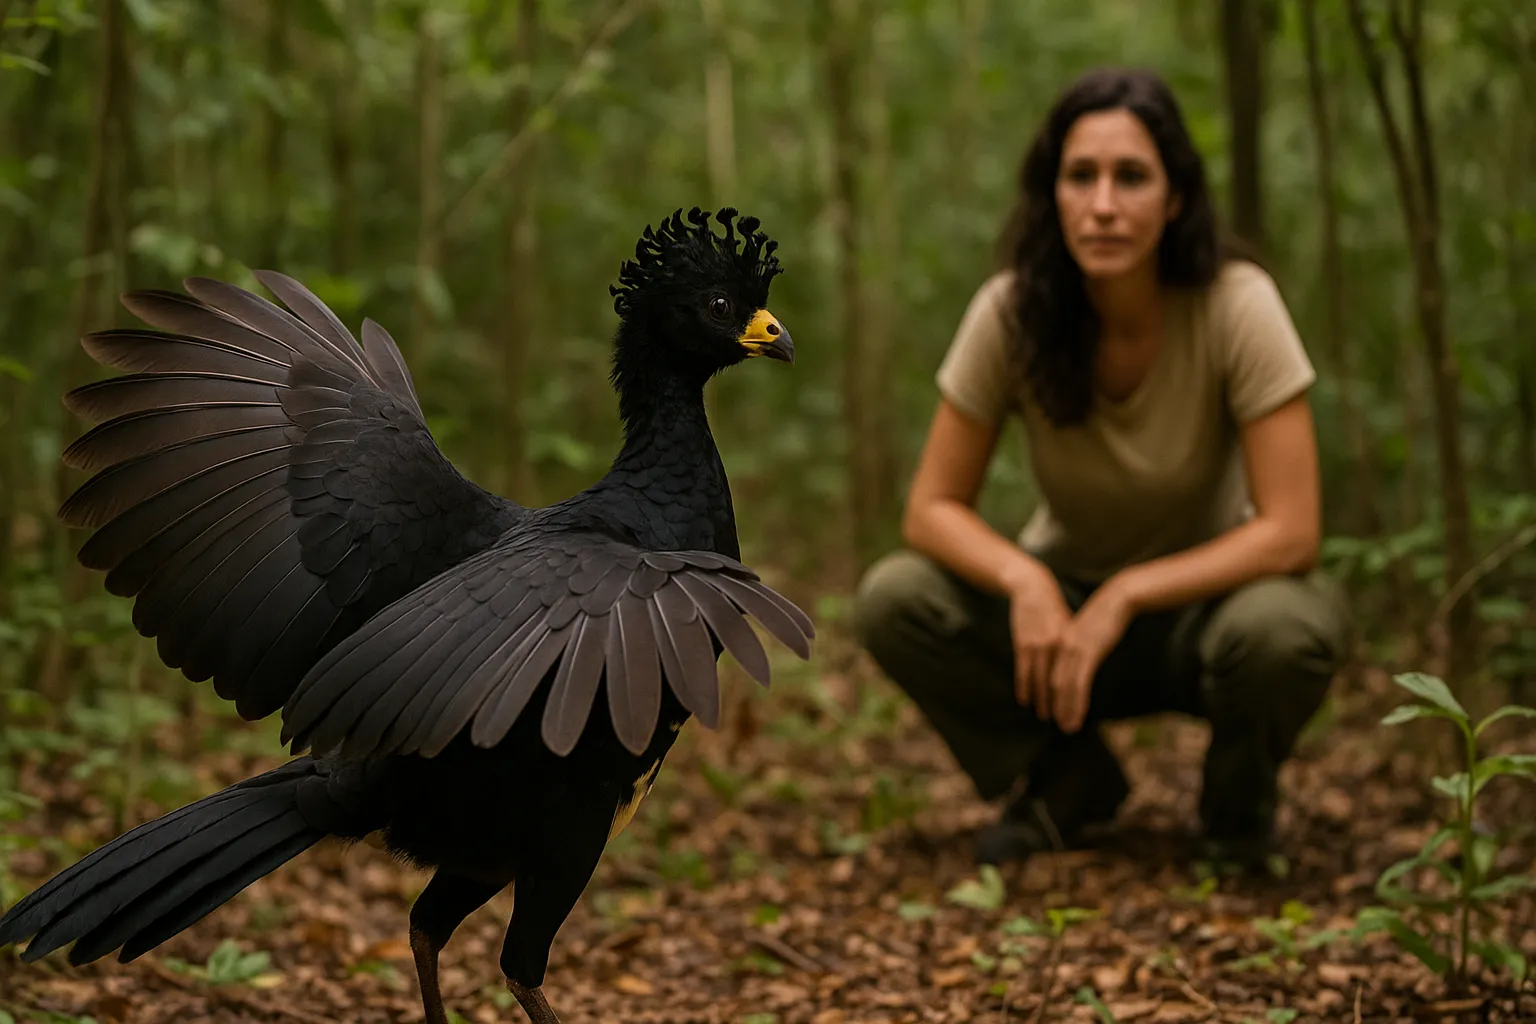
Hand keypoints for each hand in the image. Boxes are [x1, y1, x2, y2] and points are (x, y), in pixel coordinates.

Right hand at [1003, 562, 1072, 717]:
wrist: (1034, 589)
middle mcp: (1058, 646)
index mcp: (1073, 643)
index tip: (1078, 716)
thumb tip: (1083, 666)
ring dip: (1042, 702)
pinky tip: (1024, 700)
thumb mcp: (1071, 626)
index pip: (1076, 679)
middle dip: (1061, 707)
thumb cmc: (1055, 608)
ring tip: (1044, 717)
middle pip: (1059, 684)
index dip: (1077, 700)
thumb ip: (1075, 647)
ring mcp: (1039, 645)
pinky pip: (1023, 670)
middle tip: (1063, 725)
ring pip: (1040, 680)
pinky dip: (1023, 687)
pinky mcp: (1023, 643)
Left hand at [1048, 578, 1135, 733]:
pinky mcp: (1088, 653)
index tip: (1050, 710)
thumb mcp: (1088, 632)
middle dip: (1054, 706)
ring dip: (1065, 709)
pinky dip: (1077, 702)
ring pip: (1064, 687)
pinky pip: (1080, 683)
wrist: (1117, 597)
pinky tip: (1078, 715)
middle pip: (1054, 683)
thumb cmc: (1106, 614)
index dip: (1048, 694)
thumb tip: (1082, 661)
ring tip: (1067, 727)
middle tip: (1056, 725)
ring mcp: (1074, 650)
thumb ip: (1082, 647)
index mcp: (1061, 642)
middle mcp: (1063, 648)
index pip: (1051, 673)